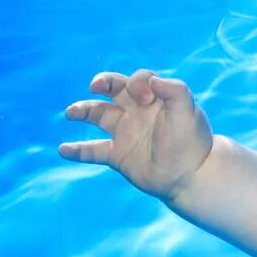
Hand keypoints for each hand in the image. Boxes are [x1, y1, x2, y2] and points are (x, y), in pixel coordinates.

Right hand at [58, 69, 212, 200]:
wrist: (192, 177)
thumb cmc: (192, 143)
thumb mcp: (188, 113)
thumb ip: (175, 91)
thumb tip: (152, 80)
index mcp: (156, 100)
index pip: (139, 79)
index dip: (137, 82)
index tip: (143, 97)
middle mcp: (138, 113)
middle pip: (114, 89)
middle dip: (103, 83)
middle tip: (95, 85)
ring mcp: (127, 133)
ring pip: (98, 115)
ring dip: (82, 110)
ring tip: (71, 113)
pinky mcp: (119, 155)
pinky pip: (93, 151)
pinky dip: (77, 150)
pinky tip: (63, 149)